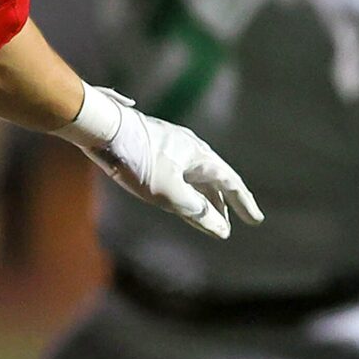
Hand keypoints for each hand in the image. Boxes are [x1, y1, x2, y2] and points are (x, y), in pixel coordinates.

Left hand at [66, 84, 263, 239]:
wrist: (104, 129)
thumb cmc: (138, 160)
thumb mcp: (169, 192)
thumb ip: (196, 211)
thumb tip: (221, 229)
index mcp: (201, 157)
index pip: (231, 183)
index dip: (244, 204)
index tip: (255, 220)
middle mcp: (192, 149)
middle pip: (214, 181)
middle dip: (221, 205)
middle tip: (226, 226)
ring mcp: (172, 148)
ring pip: (194, 178)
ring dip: (201, 199)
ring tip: (204, 217)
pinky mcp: (154, 149)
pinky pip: (178, 174)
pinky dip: (183, 190)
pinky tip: (176, 197)